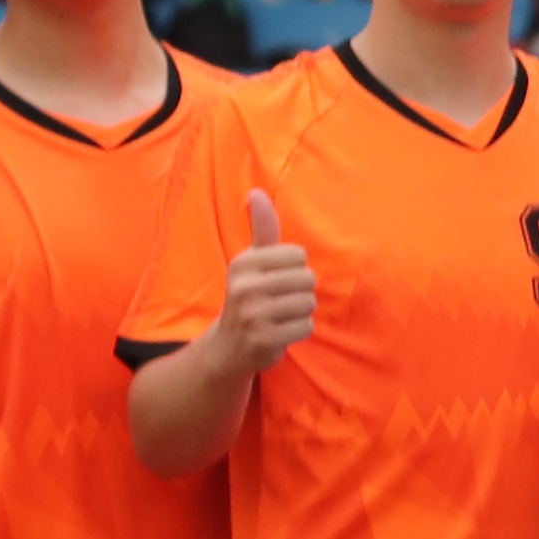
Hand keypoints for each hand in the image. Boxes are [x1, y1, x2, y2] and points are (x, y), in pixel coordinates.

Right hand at [211, 191, 319, 370]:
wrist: (229, 346)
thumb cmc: (249, 295)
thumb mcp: (252, 260)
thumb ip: (261, 228)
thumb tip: (256, 192)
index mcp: (244, 263)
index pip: (298, 255)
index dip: (295, 268)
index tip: (276, 279)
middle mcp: (244, 286)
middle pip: (307, 279)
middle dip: (300, 291)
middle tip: (279, 301)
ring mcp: (252, 315)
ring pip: (309, 303)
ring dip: (301, 312)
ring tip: (279, 315)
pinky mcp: (263, 339)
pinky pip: (306, 326)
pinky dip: (299, 330)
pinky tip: (280, 331)